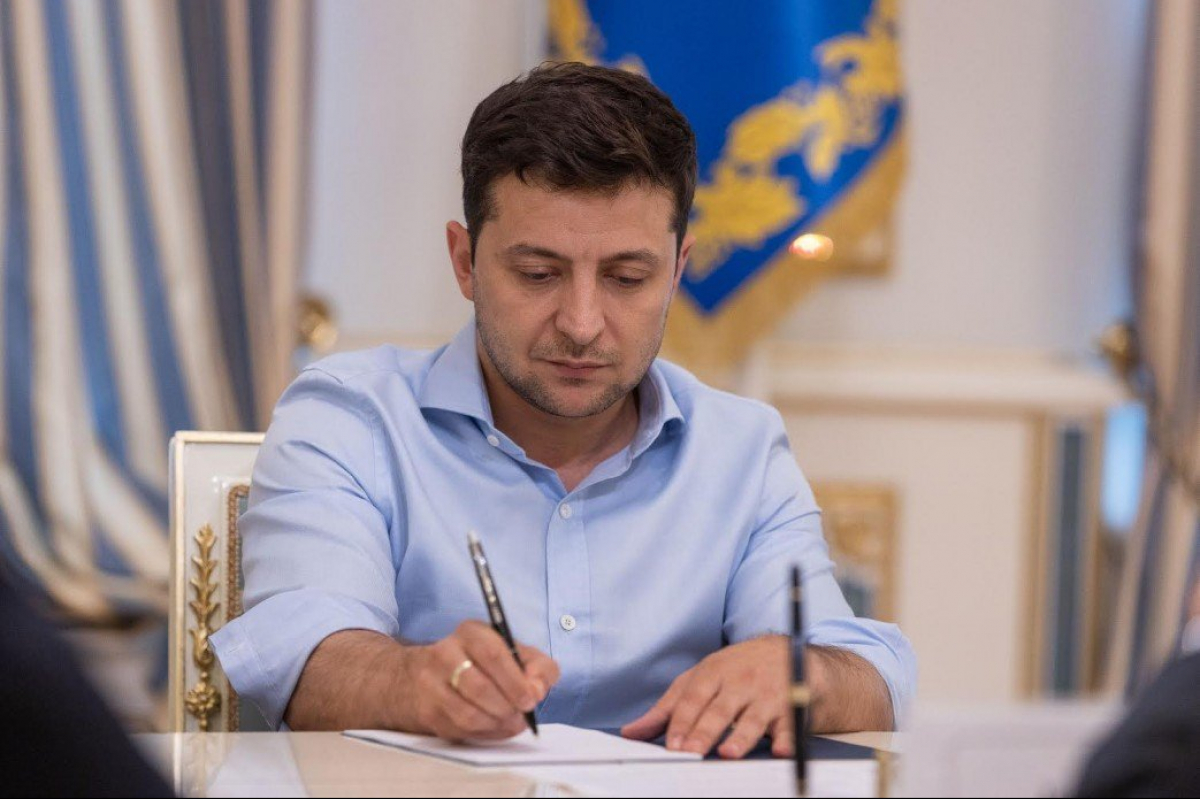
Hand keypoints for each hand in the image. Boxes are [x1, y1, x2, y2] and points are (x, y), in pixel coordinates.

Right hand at [403, 620, 559, 740]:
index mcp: (471, 633)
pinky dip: (483, 734)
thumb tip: (537, 689)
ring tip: (509, 721)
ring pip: (467, 714)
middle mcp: (445, 654)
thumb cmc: (484, 662)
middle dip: (506, 707)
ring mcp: (430, 684)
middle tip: (521, 715)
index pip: (493, 655)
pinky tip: (493, 726)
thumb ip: (539, 667)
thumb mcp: (515, 653)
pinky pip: (458, 730)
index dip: (515, 682)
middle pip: (479, 687)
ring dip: (495, 724)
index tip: (531, 700)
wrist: (430, 672)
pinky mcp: (426, 711)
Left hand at [621, 636, 792, 758]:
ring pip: (753, 718)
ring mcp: (766, 695)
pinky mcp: (791, 708)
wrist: (785, 652)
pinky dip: (787, 738)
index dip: (682, 722)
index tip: (672, 744)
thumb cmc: (734, 670)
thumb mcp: (699, 680)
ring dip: (742, 736)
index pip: (693, 699)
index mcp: (712, 674)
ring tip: (728, 752)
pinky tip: (781, 749)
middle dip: (705, 731)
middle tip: (692, 751)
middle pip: (720, 710)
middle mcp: (739, 683)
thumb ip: (667, 708)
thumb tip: (631, 732)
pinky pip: (790, 725)